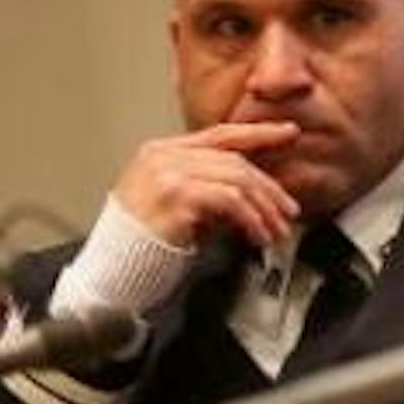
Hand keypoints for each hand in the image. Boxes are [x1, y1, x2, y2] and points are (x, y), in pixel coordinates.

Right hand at [112, 121, 302, 247]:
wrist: (114, 270)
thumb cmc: (145, 244)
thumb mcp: (182, 206)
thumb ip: (213, 190)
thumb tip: (259, 193)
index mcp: (162, 151)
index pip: (220, 134)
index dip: (259, 132)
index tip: (288, 133)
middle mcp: (163, 156)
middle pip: (234, 160)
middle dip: (269, 188)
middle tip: (288, 212)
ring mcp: (167, 172)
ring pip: (237, 178)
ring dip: (265, 209)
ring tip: (276, 231)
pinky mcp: (175, 195)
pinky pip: (230, 200)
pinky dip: (252, 219)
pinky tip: (258, 235)